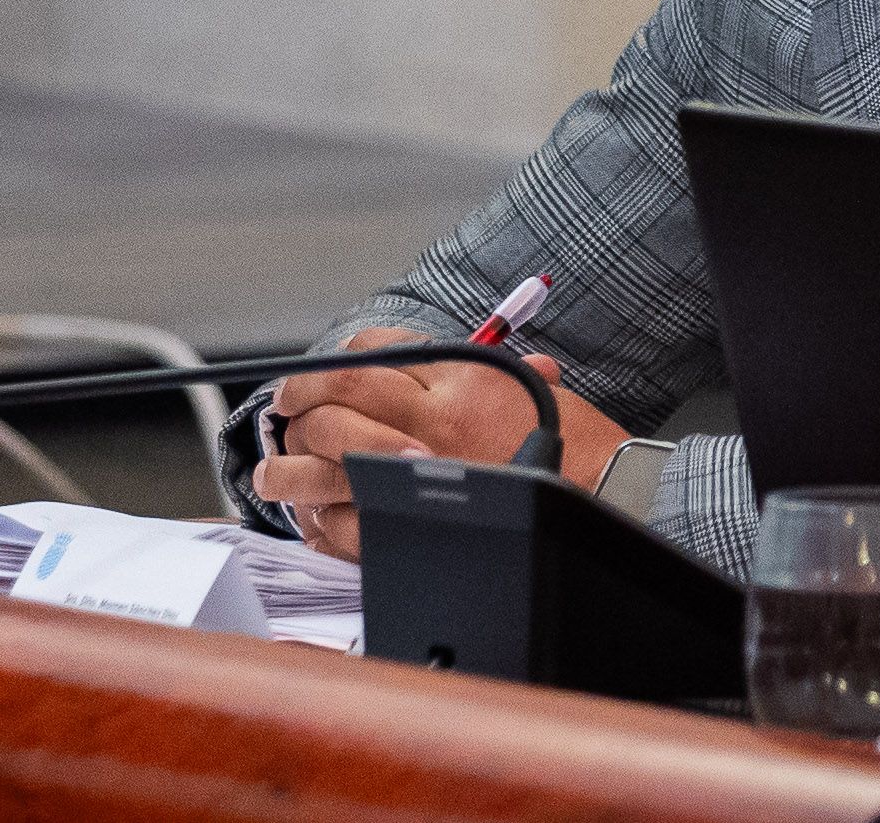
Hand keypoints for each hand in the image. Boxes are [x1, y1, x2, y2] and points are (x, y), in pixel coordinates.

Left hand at [254, 326, 634, 561]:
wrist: (605, 493)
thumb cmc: (572, 439)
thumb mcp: (525, 379)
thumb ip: (473, 367)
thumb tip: (424, 358)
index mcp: (456, 377)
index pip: (370, 353)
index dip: (331, 363)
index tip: (315, 376)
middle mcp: (430, 419)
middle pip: (338, 394)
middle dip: (298, 399)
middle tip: (284, 410)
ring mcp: (419, 473)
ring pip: (326, 455)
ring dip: (289, 462)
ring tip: (274, 470)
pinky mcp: (418, 524)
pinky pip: (345, 521)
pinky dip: (318, 519)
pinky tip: (310, 518)